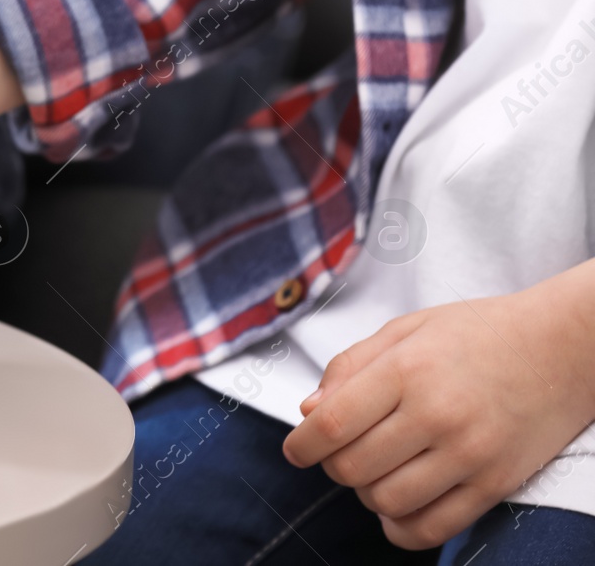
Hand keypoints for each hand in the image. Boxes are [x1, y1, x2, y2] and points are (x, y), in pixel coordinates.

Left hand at [284, 270, 594, 548]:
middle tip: (340, 452)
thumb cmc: (477, 333)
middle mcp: (438, 414)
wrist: (563, 348)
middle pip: (353, 468)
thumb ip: (349, 367)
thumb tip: (308, 411)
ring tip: (375, 470)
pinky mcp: (497, 484)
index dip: (301, 444)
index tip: (295, 449)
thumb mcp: (405, 330)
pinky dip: (402, 527)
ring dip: (365, 494)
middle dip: (332, 466)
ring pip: (386, 501)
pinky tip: (396, 507)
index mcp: (407, 369)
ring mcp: (470, 454)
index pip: (333, 424)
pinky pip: (434, 528)